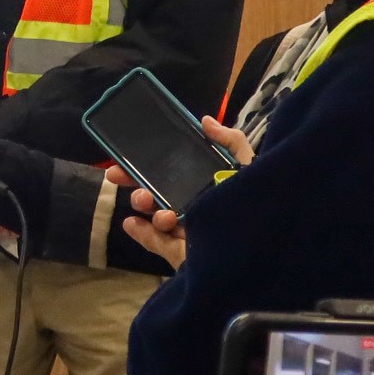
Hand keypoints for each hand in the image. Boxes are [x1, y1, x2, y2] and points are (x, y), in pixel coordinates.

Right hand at [111, 115, 251, 270]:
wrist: (257, 249)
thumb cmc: (252, 203)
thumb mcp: (247, 167)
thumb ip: (231, 142)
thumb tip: (205, 120)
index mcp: (206, 186)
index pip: (172, 173)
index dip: (148, 164)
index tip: (127, 157)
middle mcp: (194, 206)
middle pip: (158, 193)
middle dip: (136, 183)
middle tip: (116, 176)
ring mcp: (186, 231)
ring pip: (155, 216)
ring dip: (143, 204)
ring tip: (146, 201)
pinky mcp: (181, 253)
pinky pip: (156, 243)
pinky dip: (141, 233)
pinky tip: (131, 223)